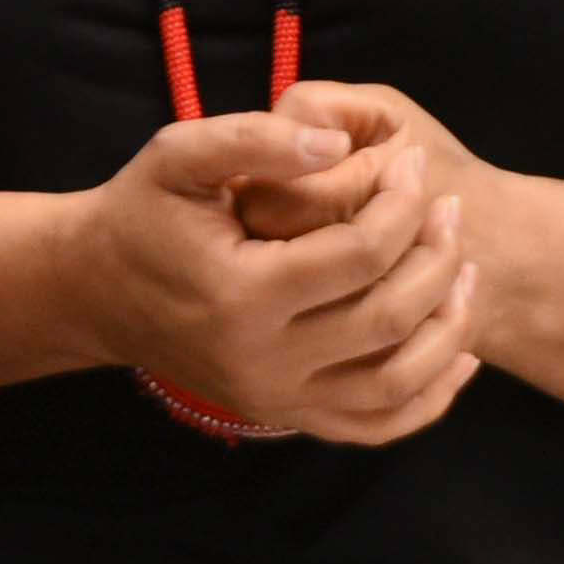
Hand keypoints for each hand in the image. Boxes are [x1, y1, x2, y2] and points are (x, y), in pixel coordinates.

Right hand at [57, 106, 479, 447]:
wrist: (95, 289)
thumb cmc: (142, 213)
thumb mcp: (179, 155)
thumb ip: (257, 138)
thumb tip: (339, 143)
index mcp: (242, 295)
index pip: (360, 254)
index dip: (403, 203)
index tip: (415, 161)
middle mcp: (263, 360)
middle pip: (390, 318)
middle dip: (438, 257)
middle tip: (451, 208)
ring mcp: (277, 398)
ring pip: (397, 383)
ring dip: (450, 328)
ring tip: (468, 269)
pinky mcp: (286, 415)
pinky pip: (378, 425)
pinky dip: (432, 398)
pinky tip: (460, 352)